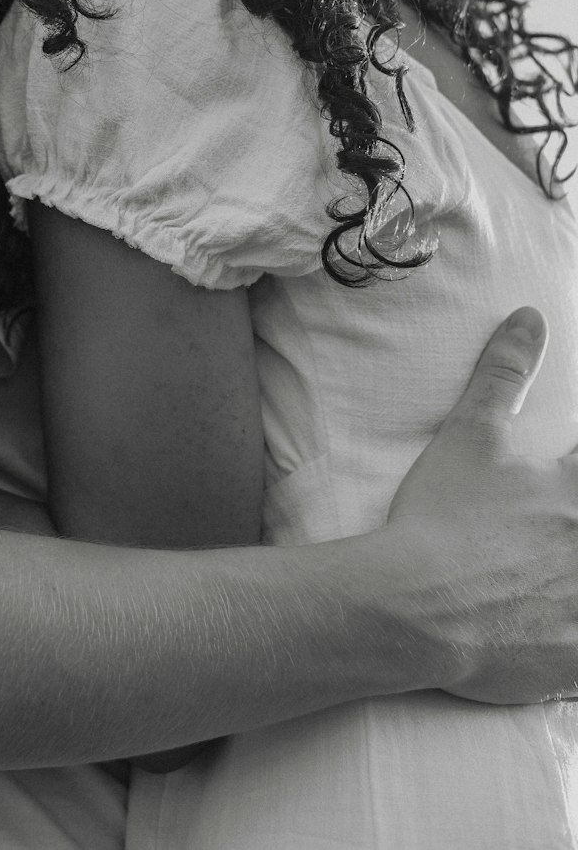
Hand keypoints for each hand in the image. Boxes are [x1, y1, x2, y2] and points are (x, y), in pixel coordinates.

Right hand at [382, 306, 577, 704]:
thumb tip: (530, 317)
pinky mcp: (577, 656)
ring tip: (568, 577)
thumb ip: (504, 372)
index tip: (576, 478)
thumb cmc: (439, 516)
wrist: (410, 604)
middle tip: (564, 528)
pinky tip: (568, 634)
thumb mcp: (470, 434)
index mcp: (573, 490)